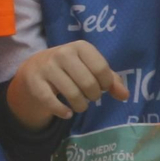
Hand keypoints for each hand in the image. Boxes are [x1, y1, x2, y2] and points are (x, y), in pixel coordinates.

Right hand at [6, 40, 127, 130]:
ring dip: (81, 106)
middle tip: (90, 97)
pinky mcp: (35, 82)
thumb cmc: (70, 68)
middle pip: (89, 83)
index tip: (101, 86)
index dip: (105, 84)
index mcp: (80, 47)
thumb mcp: (91, 69)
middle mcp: (63, 53)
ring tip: (80, 106)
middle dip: (94, 96)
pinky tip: (67, 113)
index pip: (101, 69)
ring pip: (73, 94)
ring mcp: (47, 67)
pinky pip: (52, 102)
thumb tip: (124, 95)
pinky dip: (63, 112)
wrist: (35, 68)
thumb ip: (111, 81)